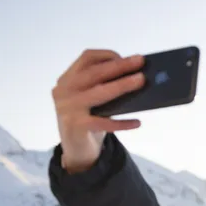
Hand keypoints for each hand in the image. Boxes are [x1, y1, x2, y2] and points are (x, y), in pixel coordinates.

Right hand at [51, 49, 145, 172]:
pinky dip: (122, 122)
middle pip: (94, 72)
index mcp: (67, 79)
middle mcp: (64, 90)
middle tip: (140, 62)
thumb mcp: (92, 100)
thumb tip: (136, 75)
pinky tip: (137, 122)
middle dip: (120, 66)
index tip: (126, 58)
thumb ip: (105, 86)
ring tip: (141, 81)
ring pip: (99, 93)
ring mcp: (68, 108)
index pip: (86, 58)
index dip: (107, 55)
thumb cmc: (89, 119)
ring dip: (122, 85)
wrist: (75, 149)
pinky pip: (103, 122)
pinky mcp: (76, 126)